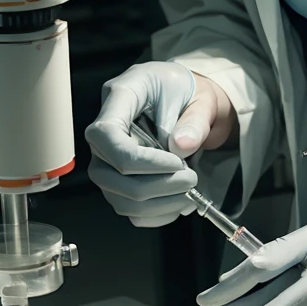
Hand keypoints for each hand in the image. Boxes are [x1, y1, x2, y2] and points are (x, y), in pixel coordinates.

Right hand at [84, 61, 233, 226]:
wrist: (189, 99)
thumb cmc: (188, 91)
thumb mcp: (201, 97)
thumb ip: (195, 120)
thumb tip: (181, 147)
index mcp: (121, 95)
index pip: (106, 135)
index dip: (139, 159)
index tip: (176, 163)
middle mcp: (105, 130)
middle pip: (108, 173)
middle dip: (155, 185)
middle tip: (191, 179)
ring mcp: (107, 158)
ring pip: (118, 197)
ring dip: (158, 203)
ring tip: (189, 191)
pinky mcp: (118, 179)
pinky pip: (128, 208)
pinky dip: (156, 214)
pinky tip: (179, 201)